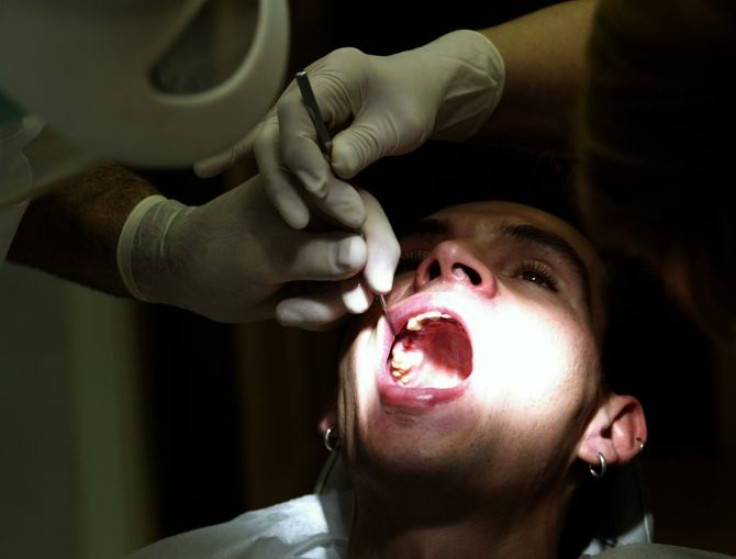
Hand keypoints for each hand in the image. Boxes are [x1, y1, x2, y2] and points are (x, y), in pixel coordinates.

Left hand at [117, 175, 398, 328]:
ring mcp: (323, 245)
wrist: (185, 276)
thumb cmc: (216, 252)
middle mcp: (325, 213)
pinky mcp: (318, 273)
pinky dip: (318, 312)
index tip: (374, 285)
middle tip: (343, 309)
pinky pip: (338, 298)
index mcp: (311, 188)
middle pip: (369, 250)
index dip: (378, 248)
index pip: (363, 212)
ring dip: (329, 305)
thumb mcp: (266, 256)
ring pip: (355, 281)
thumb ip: (315, 256)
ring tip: (288, 313)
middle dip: (353, 285)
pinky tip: (286, 312)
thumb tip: (361, 254)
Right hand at [194, 30, 504, 229]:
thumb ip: (363, 143)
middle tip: (303, 221)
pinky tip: (204, 169)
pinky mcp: (296, 128)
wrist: (414, 91)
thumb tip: (335, 167)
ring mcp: (297, 108)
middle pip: (275, 137)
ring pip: (269, 147)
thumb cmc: (410, 102)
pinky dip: (234, 154)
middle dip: (286, 183)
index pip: (298, 119)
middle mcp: (304, 90)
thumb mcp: (396, 122)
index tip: (322, 192)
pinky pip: (266, 144)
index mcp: (330, 76)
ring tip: (290, 221)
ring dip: (275, 186)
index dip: (304, 159)